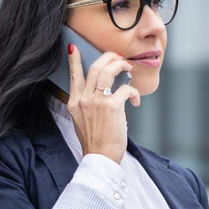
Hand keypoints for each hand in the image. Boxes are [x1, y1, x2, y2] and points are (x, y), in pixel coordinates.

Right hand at [66, 43, 140, 161]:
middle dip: (109, 57)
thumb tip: (103, 92)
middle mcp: (83, 99)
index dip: (74, 60)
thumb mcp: (82, 122)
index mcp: (74, 103)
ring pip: (108, 70)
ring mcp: (96, 101)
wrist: (100, 159)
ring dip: (120, 65)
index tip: (73, 48)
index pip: (74, 76)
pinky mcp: (112, 106)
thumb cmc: (96, 143)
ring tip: (128, 68)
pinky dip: (133, 92)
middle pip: (95, 67)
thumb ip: (87, 105)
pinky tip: (135, 100)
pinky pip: (125, 88)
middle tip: (119, 58)